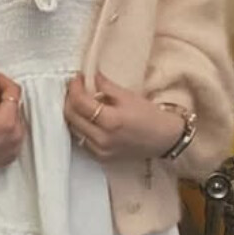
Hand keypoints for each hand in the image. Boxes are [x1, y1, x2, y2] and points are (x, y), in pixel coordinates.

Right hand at [0, 55, 25, 181]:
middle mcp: (16, 136)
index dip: (2, 81)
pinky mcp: (9, 158)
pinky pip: (13, 136)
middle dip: (4, 97)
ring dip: (5, 112)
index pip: (14, 91)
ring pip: (16, 121)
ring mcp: (14, 148)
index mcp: (8, 121)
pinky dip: (6, 128)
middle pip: (17, 106)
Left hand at [63, 71, 185, 162]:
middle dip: (69, 99)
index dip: (74, 88)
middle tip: (74, 88)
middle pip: (71, 116)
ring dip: (72, 113)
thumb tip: (91, 77)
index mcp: (111, 121)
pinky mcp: (101, 157)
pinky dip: (80, 126)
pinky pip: (81, 140)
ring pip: (73, 129)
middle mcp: (102, 139)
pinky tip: (87, 117)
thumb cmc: (150, 116)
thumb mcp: (129, 96)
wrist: (164, 139)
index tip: (77, 78)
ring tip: (79, 101)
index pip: (80, 103)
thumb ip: (106, 86)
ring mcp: (100, 151)